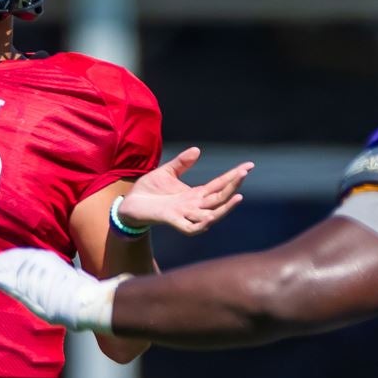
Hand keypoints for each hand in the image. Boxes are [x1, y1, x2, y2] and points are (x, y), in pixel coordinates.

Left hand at [0, 248, 123, 331]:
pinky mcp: (18, 282)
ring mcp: (26, 270)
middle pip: (8, 260)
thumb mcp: (82, 286)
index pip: (25, 258)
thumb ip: (76, 283)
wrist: (87, 302)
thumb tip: (84, 285)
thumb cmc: (90, 299)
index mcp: (49, 260)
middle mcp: (36, 260)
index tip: (1, 266)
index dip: (10, 261)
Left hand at [117, 147, 253, 234]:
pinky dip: (202, 224)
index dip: (233, 176)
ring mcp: (185, 215)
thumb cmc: (148, 191)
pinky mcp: (172, 221)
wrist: (128, 204)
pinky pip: (191, 228)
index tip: (249, 166)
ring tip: (238, 196)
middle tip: (244, 173)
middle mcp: (194, 206)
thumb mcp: (166, 172)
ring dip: (225, 208)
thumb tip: (198, 150)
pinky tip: (211, 217)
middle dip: (233, 186)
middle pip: (220, 198)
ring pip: (212, 214)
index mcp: (195, 195)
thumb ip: (182, 163)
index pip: (219, 185)